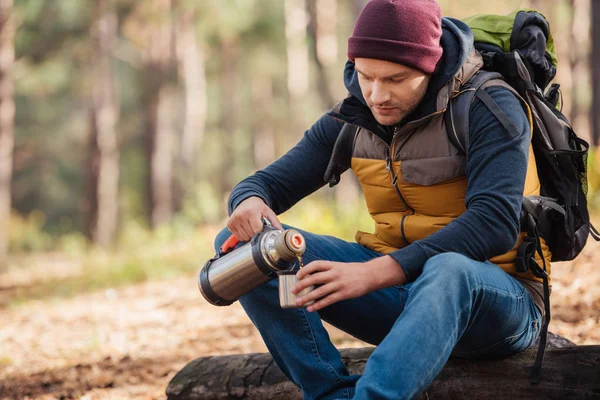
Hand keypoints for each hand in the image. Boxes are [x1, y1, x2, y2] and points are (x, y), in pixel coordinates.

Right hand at [227, 197, 282, 240]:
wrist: (246, 200)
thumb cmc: (259, 208)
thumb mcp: (268, 212)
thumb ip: (275, 223)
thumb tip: (281, 233)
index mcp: (251, 212)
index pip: (257, 230)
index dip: (261, 232)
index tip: (263, 229)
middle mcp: (241, 215)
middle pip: (251, 234)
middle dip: (255, 234)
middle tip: (257, 227)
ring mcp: (234, 219)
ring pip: (244, 237)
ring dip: (249, 236)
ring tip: (251, 227)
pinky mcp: (229, 223)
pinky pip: (238, 236)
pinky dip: (243, 235)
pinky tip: (245, 228)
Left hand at [292, 256, 406, 311]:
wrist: (370, 275)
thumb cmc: (352, 271)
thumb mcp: (339, 266)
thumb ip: (327, 271)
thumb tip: (311, 278)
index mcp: (332, 265)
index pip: (316, 265)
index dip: (305, 270)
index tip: (297, 276)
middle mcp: (334, 273)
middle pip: (315, 278)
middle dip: (302, 285)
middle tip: (293, 290)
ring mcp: (339, 284)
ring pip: (319, 291)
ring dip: (307, 297)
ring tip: (298, 302)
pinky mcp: (344, 294)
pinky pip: (328, 300)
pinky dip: (318, 304)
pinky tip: (311, 308)